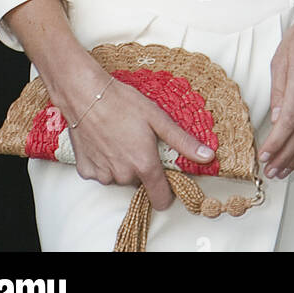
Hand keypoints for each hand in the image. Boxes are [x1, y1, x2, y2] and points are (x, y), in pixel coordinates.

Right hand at [58, 60, 215, 210]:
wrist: (85, 94)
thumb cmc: (123, 102)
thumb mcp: (158, 118)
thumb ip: (183, 142)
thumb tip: (208, 157)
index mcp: (144, 164)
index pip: (161, 198)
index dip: (167, 189)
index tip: (166, 176)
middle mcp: (123, 175)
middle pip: (139, 182)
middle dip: (142, 166)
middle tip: (138, 140)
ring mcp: (102, 174)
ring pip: (120, 177)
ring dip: (122, 164)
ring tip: (120, 136)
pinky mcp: (86, 170)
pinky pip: (100, 173)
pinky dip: (103, 161)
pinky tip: (103, 140)